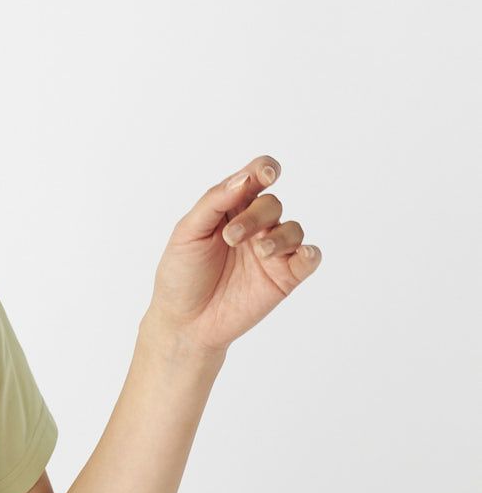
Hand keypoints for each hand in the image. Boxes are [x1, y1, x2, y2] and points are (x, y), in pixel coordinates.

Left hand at [147, 156, 322, 354]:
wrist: (183, 322)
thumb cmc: (181, 275)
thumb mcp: (187, 234)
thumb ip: (214, 203)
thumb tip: (244, 177)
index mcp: (231, 209)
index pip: (255, 178)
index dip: (265, 170)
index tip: (266, 173)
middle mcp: (256, 226)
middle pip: (271, 205)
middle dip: (255, 216)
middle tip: (231, 238)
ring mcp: (272, 252)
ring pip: (293, 229)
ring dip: (279, 236)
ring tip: (259, 251)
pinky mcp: (284, 277)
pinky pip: (309, 258)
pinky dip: (310, 253)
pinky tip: (301, 255)